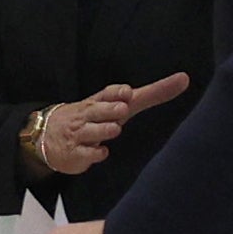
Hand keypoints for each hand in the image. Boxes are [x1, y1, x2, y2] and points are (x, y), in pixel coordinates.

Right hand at [37, 72, 191, 174]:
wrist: (47, 134)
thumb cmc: (94, 116)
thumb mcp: (120, 103)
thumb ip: (152, 93)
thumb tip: (184, 79)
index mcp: (100, 101)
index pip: (108, 93)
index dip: (117, 93)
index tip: (127, 92)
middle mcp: (89, 114)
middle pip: (101, 110)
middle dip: (111, 110)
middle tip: (121, 110)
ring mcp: (80, 133)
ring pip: (95, 131)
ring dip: (106, 131)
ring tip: (113, 129)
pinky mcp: (74, 153)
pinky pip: (88, 154)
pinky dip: (96, 154)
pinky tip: (101, 151)